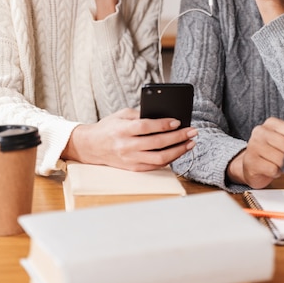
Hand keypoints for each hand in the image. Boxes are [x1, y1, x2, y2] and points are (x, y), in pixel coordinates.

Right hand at [62, 108, 197, 171]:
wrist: (91, 147)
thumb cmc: (108, 127)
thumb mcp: (121, 114)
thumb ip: (140, 114)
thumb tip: (162, 114)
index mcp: (122, 130)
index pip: (145, 127)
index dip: (163, 124)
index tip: (178, 121)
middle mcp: (126, 146)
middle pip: (157, 143)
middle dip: (178, 137)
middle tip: (192, 131)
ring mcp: (130, 160)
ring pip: (159, 158)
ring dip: (178, 151)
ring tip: (190, 143)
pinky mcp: (133, 169)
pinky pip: (155, 166)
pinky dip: (169, 159)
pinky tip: (178, 152)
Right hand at [227, 117, 283, 188]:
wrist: (251, 165)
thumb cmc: (271, 151)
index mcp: (271, 123)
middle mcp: (260, 131)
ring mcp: (254, 145)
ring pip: (281, 158)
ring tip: (280, 164)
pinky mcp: (251, 161)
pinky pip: (273, 169)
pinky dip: (276, 172)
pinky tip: (272, 170)